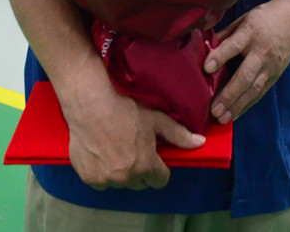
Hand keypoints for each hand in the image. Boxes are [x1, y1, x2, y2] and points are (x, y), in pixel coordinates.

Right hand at [64, 83, 204, 190]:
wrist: (90, 106)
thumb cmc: (125, 110)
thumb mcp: (155, 119)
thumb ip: (178, 134)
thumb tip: (199, 143)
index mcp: (146, 166)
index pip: (161, 180)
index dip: (159, 167)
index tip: (153, 156)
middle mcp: (127, 179)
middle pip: (140, 182)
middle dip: (140, 169)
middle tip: (133, 149)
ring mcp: (107, 180)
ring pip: (120, 183)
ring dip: (121, 172)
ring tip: (116, 149)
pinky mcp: (89, 178)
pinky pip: (101, 182)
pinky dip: (102, 172)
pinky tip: (101, 153)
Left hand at [203, 0, 289, 123]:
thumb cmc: (263, 18)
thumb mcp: (243, 19)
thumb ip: (226, 35)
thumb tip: (205, 48)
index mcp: (251, 32)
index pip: (234, 45)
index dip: (220, 56)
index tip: (206, 68)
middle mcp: (262, 51)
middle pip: (245, 74)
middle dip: (229, 93)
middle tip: (214, 109)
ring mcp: (270, 66)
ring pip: (253, 89)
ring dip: (237, 105)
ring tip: (222, 118)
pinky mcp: (275, 75)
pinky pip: (260, 93)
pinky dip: (247, 105)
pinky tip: (235, 115)